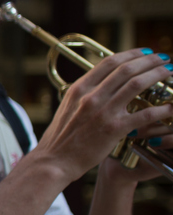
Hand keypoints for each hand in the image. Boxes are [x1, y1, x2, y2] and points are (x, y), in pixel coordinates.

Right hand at [33, 49, 172, 184]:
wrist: (54, 161)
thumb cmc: (60, 139)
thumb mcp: (68, 108)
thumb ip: (84, 95)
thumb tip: (100, 85)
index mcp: (80, 88)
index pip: (110, 62)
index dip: (132, 54)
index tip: (146, 52)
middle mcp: (91, 96)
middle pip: (126, 69)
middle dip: (149, 61)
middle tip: (164, 59)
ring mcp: (103, 112)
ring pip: (137, 84)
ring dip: (157, 75)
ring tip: (169, 72)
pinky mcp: (114, 129)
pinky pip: (144, 114)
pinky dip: (160, 109)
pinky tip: (169, 107)